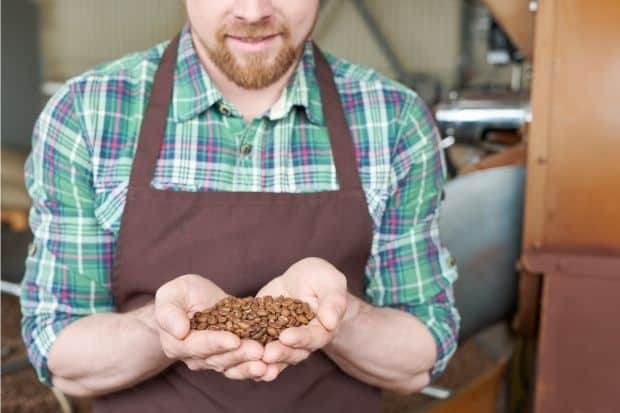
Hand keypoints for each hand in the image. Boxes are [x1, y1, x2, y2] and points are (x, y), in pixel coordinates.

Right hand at [155, 274, 266, 379]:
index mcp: (177, 344)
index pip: (198, 345)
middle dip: (240, 354)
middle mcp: (195, 357)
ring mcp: (214, 360)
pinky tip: (271, 368)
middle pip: (219, 358)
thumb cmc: (181, 295)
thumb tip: (179, 331)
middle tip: (258, 350)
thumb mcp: (171, 294)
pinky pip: (243, 366)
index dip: (216, 343)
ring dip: (250, 365)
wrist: (195, 302)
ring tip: (266, 362)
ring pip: (233, 366)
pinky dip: (256, 368)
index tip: (233, 340)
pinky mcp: (232, 357)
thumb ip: (169, 312)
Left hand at [255, 257, 347, 380]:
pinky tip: (237, 359)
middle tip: (267, 353)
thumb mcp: (329, 281)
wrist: (300, 280)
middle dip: (280, 353)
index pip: (313, 338)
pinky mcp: (264, 337)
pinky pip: (258, 350)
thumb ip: (332, 301)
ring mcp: (283, 342)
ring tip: (254, 364)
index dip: (301, 339)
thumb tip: (331, 322)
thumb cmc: (319, 278)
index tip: (286, 337)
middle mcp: (303, 342)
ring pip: (276, 357)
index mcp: (322, 330)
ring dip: (265, 362)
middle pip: (294, 352)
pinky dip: (249, 357)